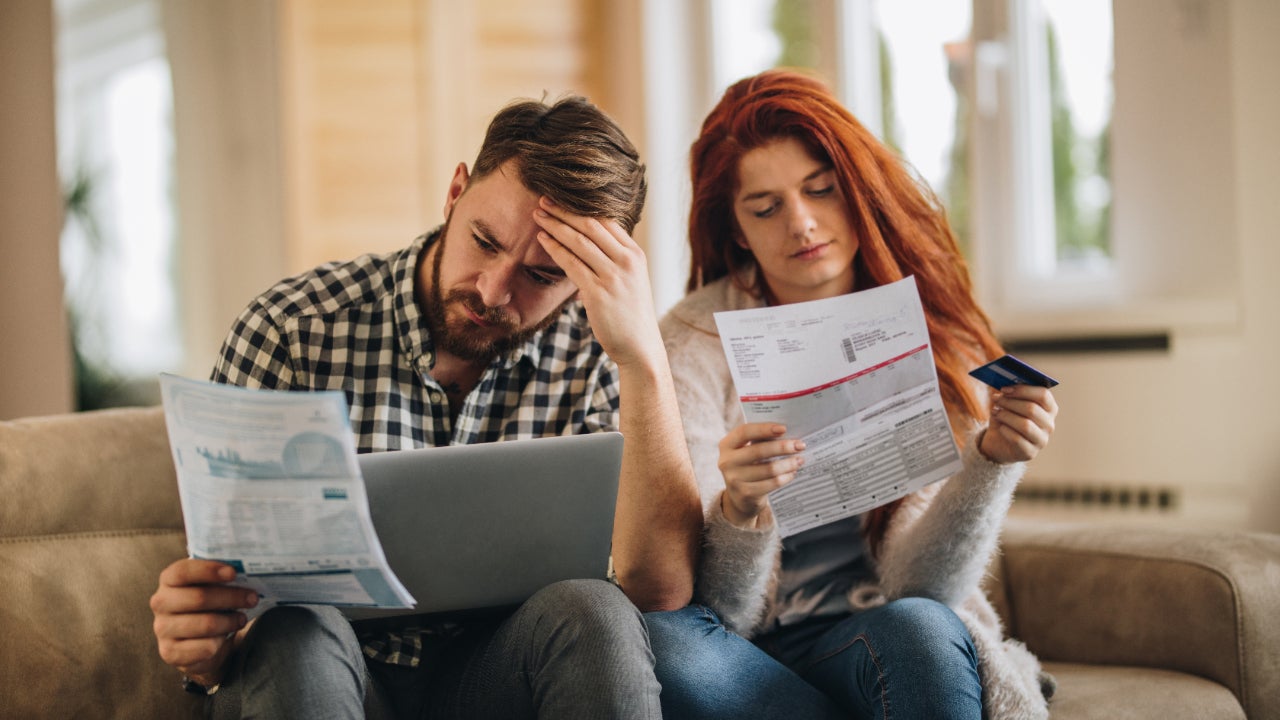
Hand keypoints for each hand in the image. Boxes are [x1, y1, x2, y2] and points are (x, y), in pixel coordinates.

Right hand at [150, 559, 257, 685]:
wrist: (198, 641)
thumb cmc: (209, 605)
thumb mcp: (212, 586)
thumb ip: (222, 577)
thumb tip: (247, 570)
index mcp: (169, 580)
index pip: (182, 571)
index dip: (208, 570)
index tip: (233, 573)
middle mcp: (161, 603)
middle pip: (199, 597)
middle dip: (231, 597)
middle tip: (252, 598)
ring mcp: (162, 629)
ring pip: (206, 624)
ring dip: (230, 621)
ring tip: (242, 619)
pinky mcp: (170, 653)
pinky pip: (205, 647)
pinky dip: (221, 642)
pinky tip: (225, 637)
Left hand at [532, 198, 662, 368]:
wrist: (640, 347)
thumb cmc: (631, 315)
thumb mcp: (630, 280)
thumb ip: (614, 261)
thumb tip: (588, 247)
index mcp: (635, 254)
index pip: (607, 220)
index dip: (582, 207)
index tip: (562, 199)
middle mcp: (627, 261)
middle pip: (591, 225)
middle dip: (565, 211)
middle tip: (543, 199)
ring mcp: (613, 276)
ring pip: (579, 241)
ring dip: (556, 225)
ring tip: (538, 215)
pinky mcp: (599, 292)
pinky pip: (572, 263)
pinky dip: (555, 248)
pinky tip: (542, 239)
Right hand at [718, 423, 805, 527]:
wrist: (739, 497)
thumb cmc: (748, 465)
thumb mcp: (746, 451)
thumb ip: (760, 440)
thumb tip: (787, 433)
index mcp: (727, 445)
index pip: (744, 432)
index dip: (764, 429)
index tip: (784, 428)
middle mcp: (727, 462)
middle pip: (758, 451)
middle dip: (782, 447)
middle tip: (800, 445)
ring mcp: (735, 479)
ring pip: (769, 469)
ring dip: (788, 463)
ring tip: (800, 460)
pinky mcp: (746, 493)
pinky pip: (772, 483)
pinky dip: (785, 477)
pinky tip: (792, 473)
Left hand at [979, 384, 1058, 463]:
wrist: (999, 442)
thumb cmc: (1006, 417)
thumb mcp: (1007, 402)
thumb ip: (1008, 391)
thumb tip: (1002, 380)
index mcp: (1049, 408)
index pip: (1043, 395)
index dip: (1023, 390)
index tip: (1005, 388)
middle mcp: (1049, 424)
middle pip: (1032, 409)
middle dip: (1011, 402)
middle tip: (996, 399)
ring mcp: (1042, 440)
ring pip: (1025, 425)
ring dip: (1006, 416)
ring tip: (995, 412)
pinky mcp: (1030, 453)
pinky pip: (1018, 440)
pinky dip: (1006, 431)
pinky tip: (1000, 427)